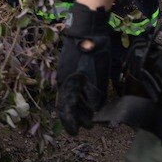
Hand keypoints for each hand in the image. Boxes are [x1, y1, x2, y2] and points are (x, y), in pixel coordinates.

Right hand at [55, 2, 111, 134]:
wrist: (86, 28)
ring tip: (90, 112)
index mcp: (68, 85)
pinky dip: (79, 94)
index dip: (71, 123)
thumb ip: (96, 95)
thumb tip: (94, 108)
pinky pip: (71, 85)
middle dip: (78, 116)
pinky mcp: (68, 64)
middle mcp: (63, 80)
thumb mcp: (98, 76)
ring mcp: (64, 71)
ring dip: (79, 105)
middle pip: (68, 104)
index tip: (75, 133)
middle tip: (89, 124)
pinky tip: (87, 94)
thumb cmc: (93, 52)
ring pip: (70, 94)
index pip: (66, 110)